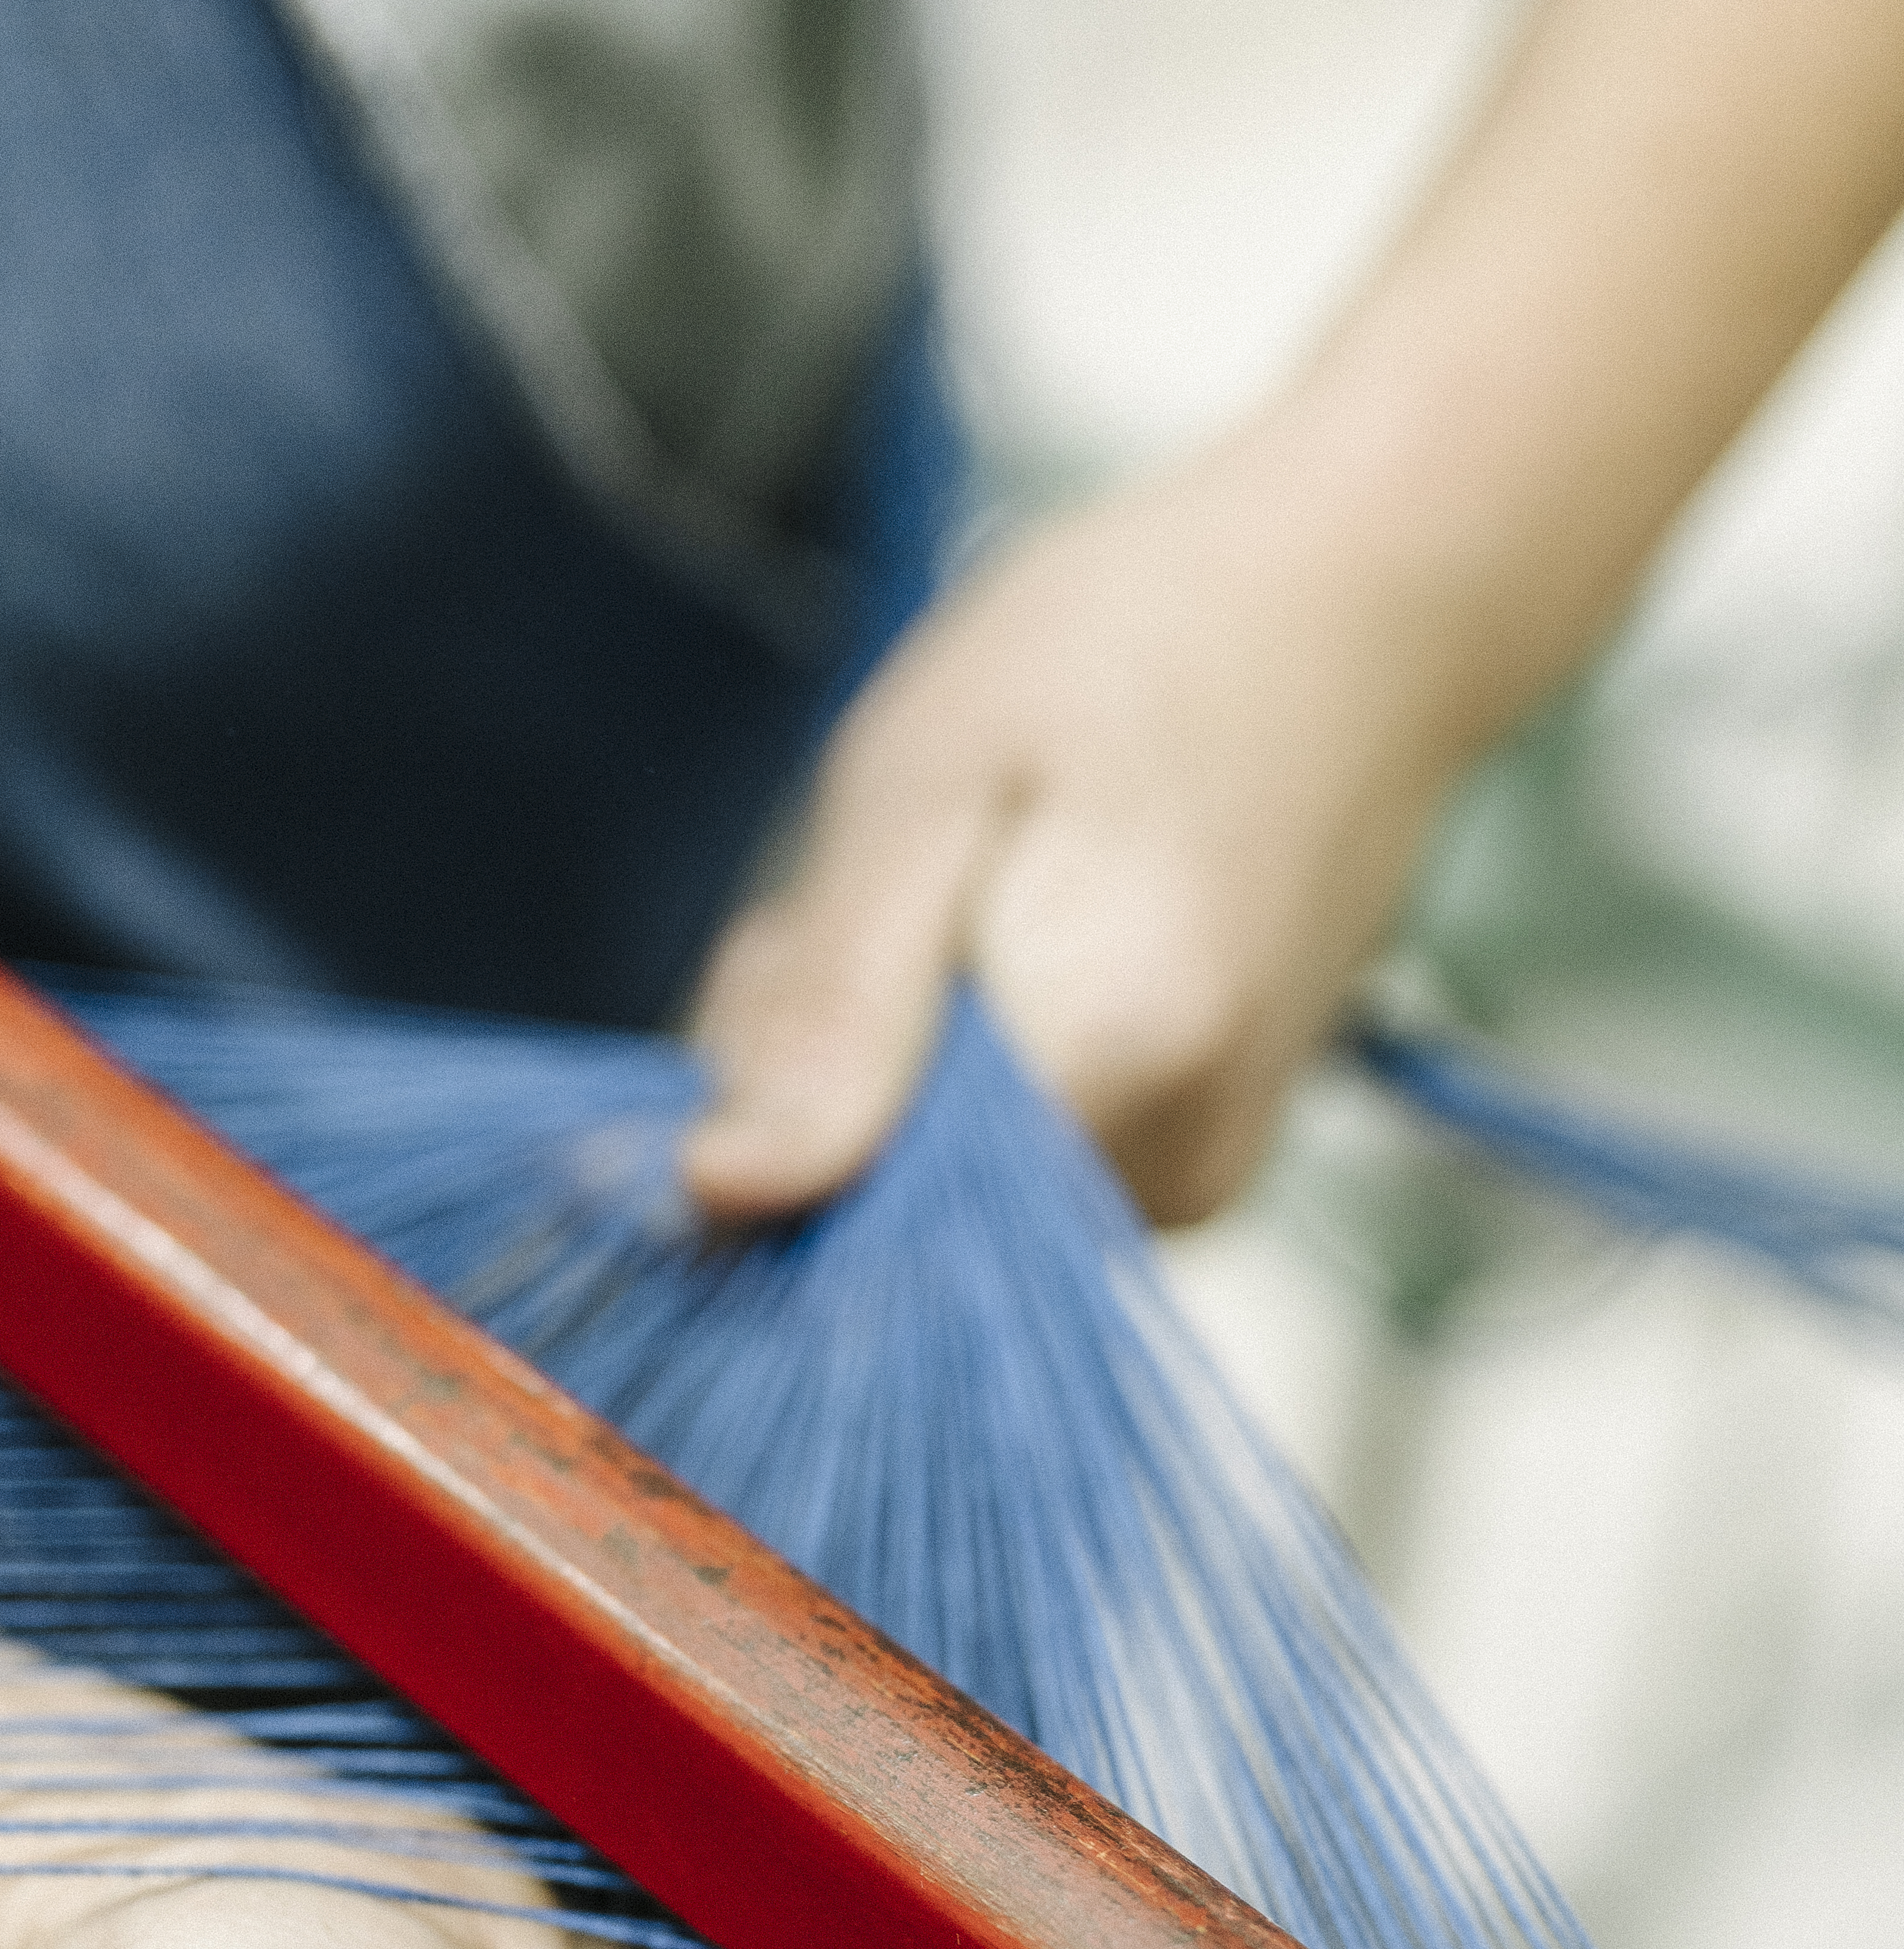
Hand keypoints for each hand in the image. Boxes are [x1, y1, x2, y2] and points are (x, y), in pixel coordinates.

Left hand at [688, 0, 1903, 1231]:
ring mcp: (1197, 1184)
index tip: (791, 952)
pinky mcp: (1197, 1168)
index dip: (765, 1092)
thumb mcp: (930, 781)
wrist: (1368, 607)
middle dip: (818, 1065)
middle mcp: (1170, 1171)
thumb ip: (831, 1007)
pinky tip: (1010, 936)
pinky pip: (1007, 1162)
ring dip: (886, 1059)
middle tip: (886, 883)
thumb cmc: (1138, 644)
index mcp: (1107, 1069)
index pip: (833, 1205)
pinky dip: (963, 1066)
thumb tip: (716, 1194)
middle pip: (878, 1203)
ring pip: (932, 1184)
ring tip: (963, 889)